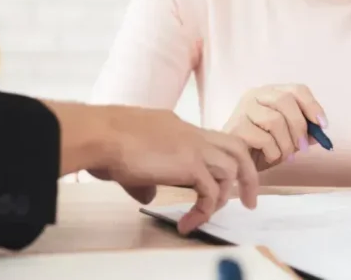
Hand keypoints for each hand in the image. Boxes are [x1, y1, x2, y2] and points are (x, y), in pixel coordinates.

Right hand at [78, 105, 258, 234]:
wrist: (102, 134)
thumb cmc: (106, 143)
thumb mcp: (131, 160)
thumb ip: (146, 176)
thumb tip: (150, 194)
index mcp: (178, 127)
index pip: (211, 141)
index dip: (219, 162)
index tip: (218, 184)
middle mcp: (191, 133)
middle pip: (236, 147)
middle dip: (248, 175)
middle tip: (249, 201)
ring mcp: (193, 146)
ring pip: (232, 167)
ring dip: (224, 197)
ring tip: (206, 217)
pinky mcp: (190, 164)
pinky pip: (211, 192)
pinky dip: (204, 211)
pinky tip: (187, 224)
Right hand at [223, 84, 326, 170]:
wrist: (235, 162)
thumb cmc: (261, 147)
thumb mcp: (287, 138)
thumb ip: (304, 133)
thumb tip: (320, 132)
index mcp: (270, 93)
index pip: (297, 89)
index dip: (313, 106)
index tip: (323, 125)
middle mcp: (255, 95)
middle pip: (285, 100)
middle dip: (299, 126)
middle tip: (303, 147)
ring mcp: (243, 109)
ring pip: (274, 120)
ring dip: (286, 143)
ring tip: (284, 155)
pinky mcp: (235, 127)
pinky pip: (263, 138)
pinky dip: (273, 152)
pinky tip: (269, 157)